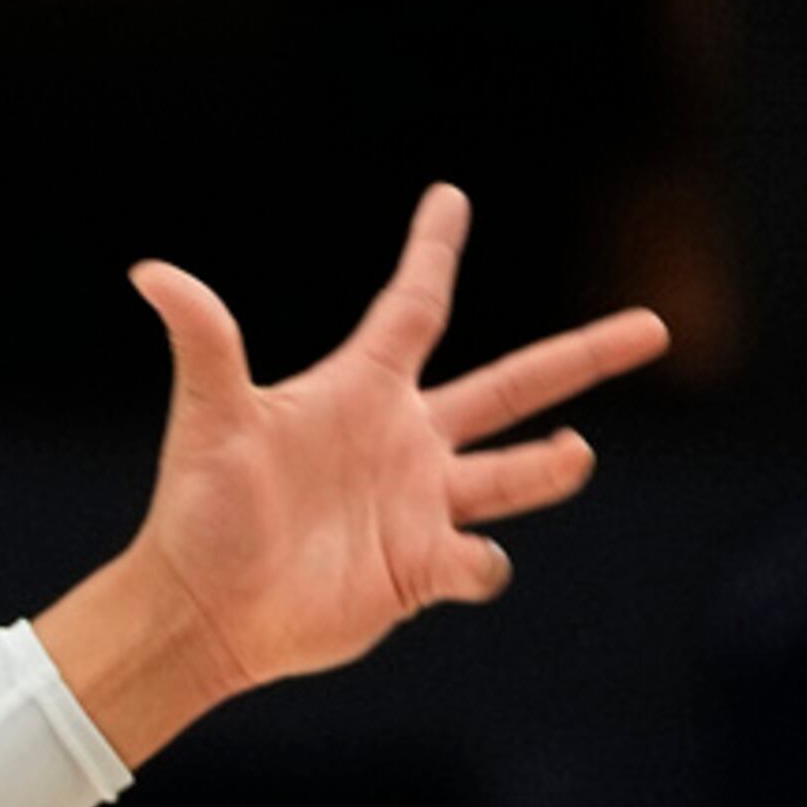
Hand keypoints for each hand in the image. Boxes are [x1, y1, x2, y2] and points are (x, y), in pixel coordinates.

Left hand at [133, 185, 666, 680]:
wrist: (201, 611)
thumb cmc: (200, 511)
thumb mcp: (210, 420)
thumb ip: (204, 343)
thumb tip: (150, 271)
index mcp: (361, 389)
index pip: (415, 307)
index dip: (433, 252)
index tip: (450, 196)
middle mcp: (403, 440)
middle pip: (513, 386)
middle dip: (584, 357)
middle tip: (655, 327)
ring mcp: (419, 506)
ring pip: (517, 476)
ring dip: (553, 465)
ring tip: (572, 452)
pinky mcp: (421, 570)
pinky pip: (481, 562)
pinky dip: (483, 562)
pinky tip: (459, 562)